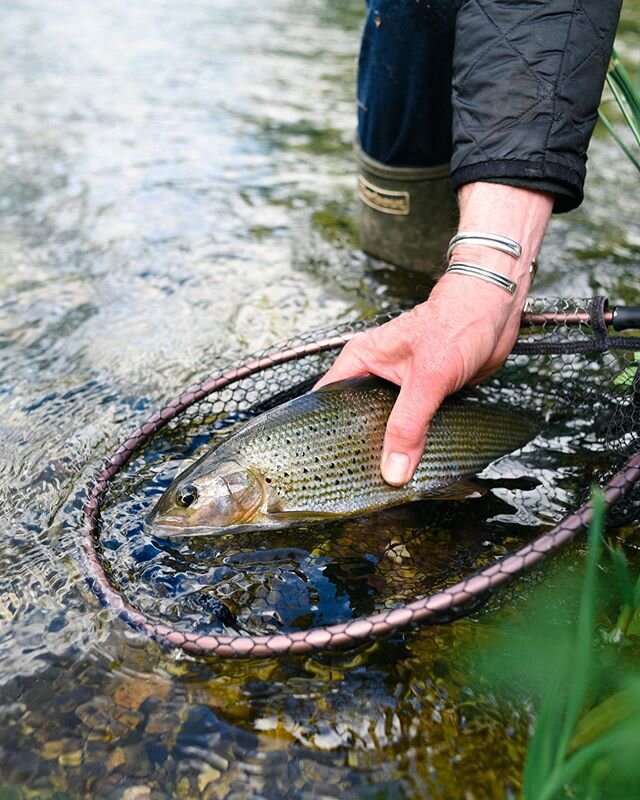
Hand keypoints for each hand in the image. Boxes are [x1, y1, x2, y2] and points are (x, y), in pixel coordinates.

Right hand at [315, 182, 552, 485]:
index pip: (328, 399)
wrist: (496, 310)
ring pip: (386, 426)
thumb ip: (408, 424)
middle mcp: (376, 373)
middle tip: (354, 479)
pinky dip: (413, 444)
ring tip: (382, 478)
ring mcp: (400, 387)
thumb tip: (393, 469)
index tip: (321, 461)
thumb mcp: (428, 377)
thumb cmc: (458, 322)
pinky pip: (413, 427)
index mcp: (362, 360)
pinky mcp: (425, 397)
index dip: (322, 429)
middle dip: (359, 447)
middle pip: (357, 418)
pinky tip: (413, 463)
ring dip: (390, 448)